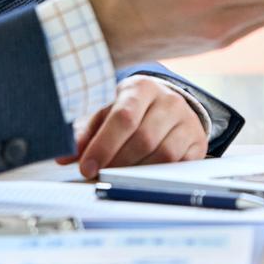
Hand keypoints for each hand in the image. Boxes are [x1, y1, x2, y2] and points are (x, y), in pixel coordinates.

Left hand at [55, 76, 206, 178]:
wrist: (167, 106)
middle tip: (101, 175)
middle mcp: (169, 100)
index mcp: (142, 87)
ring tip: (119, 176)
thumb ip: (86, 132)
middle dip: (117, 162)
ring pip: (162, 154)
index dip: (103, 146)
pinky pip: (178, 164)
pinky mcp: (198, 141)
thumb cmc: (131, 110)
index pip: (124, 117)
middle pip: (143, 139)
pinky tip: (141, 176)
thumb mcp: (106, 114)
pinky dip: (157, 175)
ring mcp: (187, 120)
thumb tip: (65, 155)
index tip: (87, 167)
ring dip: (136, 171)